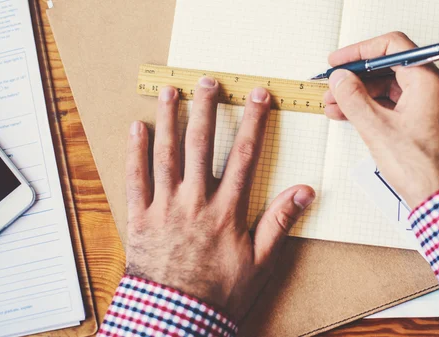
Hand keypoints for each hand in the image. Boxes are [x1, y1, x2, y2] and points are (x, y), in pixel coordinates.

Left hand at [124, 77, 314, 320]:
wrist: (176, 317)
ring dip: (168, 119)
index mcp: (226, 210)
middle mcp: (194, 200)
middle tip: (208, 82)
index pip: (245, 156)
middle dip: (206, 109)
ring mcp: (164, 206)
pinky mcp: (140, 217)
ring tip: (169, 92)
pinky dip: (135, 152)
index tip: (258, 96)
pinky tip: (137, 128)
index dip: (254, 122)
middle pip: (201, 144)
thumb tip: (304, 191)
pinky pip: (135, 178)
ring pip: (165, 154)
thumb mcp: (259, 261)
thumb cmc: (219, 291)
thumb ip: (279, 222)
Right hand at [324, 32, 438, 207]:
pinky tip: (353, 118)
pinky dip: (376, 109)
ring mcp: (434, 106)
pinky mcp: (430, 123)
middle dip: (357, 78)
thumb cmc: (424, 169)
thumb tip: (341, 78)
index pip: (392, 47)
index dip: (360, 52)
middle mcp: (436, 89)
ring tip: (335, 107)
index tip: (338, 62)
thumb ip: (354, 99)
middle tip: (332, 88)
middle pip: (390, 69)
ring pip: (392, 89)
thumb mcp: (378, 130)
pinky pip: (399, 106)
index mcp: (428, 81)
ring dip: (362, 95)